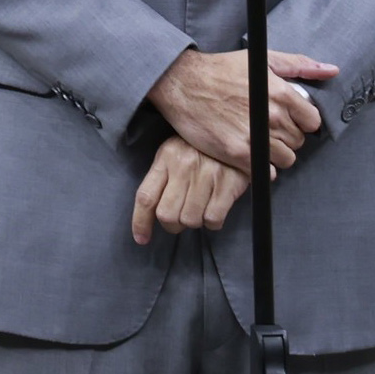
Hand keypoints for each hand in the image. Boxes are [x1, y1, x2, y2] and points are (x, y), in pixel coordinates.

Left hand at [130, 135, 250, 244]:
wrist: (234, 134)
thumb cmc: (199, 149)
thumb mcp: (174, 154)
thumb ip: (162, 178)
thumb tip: (151, 213)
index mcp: (166, 158)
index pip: (146, 197)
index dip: (140, 222)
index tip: (141, 239)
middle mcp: (183, 167)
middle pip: (167, 215)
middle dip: (172, 225)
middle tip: (180, 220)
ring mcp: (206, 176)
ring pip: (190, 220)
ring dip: (194, 222)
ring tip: (199, 209)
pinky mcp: (228, 184)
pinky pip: (213, 219)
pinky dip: (213, 222)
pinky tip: (215, 209)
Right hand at [145, 46, 333, 175]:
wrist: (180, 83)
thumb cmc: (220, 69)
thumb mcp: (261, 59)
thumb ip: (300, 65)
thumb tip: (331, 70)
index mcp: (281, 93)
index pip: (312, 122)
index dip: (300, 121)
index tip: (285, 118)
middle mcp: (271, 116)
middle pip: (298, 141)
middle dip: (286, 136)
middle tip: (265, 126)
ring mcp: (255, 136)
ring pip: (286, 159)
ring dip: (275, 152)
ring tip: (257, 139)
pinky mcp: (238, 153)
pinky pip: (268, 172)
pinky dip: (262, 166)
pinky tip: (248, 151)